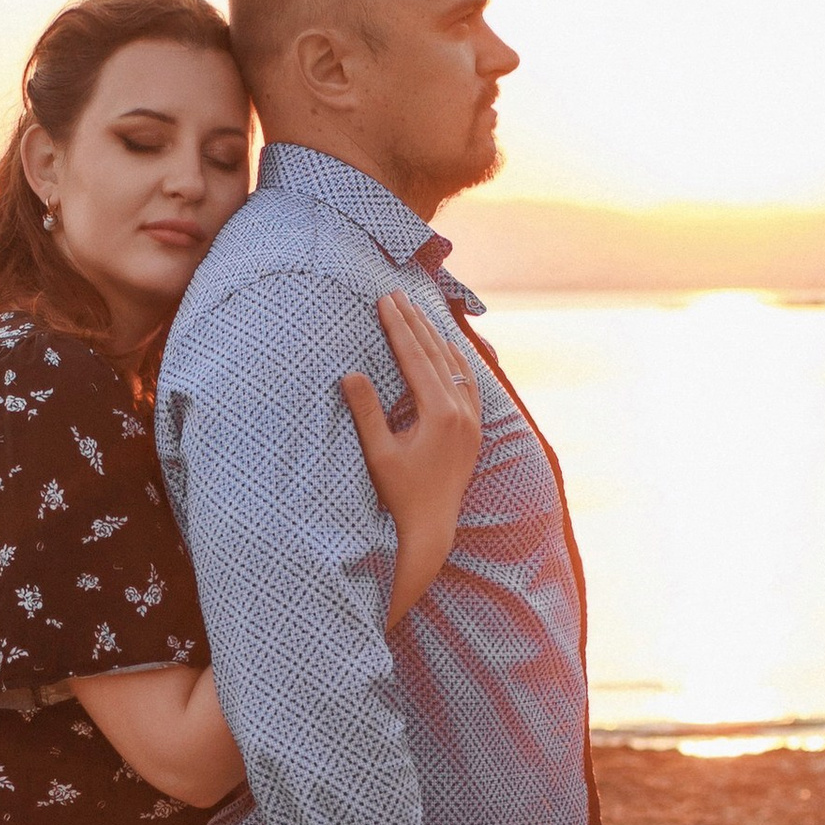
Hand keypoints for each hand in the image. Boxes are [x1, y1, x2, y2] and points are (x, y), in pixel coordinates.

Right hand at [341, 291, 482, 630]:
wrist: (431, 529)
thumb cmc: (399, 495)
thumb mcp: (378, 454)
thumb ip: (366, 412)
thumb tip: (350, 374)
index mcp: (441, 414)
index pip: (417, 358)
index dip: (398, 327)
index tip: (385, 301)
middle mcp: (463, 413)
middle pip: (437, 355)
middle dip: (415, 323)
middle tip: (397, 295)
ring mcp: (472, 421)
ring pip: (456, 365)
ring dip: (435, 337)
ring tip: (418, 311)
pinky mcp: (474, 430)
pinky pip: (468, 383)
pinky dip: (456, 360)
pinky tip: (448, 348)